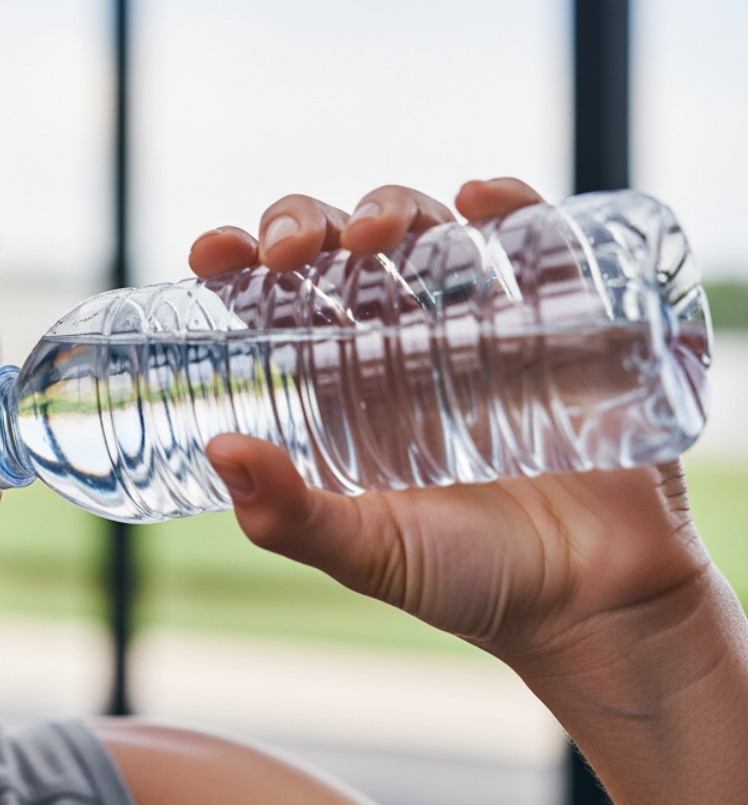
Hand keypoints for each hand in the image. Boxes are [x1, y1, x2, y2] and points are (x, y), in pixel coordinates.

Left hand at [186, 179, 716, 667]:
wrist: (594, 604)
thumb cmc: (466, 580)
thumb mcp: (366, 553)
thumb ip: (290, 518)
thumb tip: (217, 449)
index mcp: (334, 384)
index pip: (271, 300)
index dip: (237, 260)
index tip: (210, 253)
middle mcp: (396, 341)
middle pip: (336, 247)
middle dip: (302, 224)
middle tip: (288, 251)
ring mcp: (475, 322)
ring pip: (421, 231)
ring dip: (390, 209)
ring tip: (372, 236)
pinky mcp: (558, 318)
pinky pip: (533, 239)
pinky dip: (508, 203)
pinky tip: (480, 200)